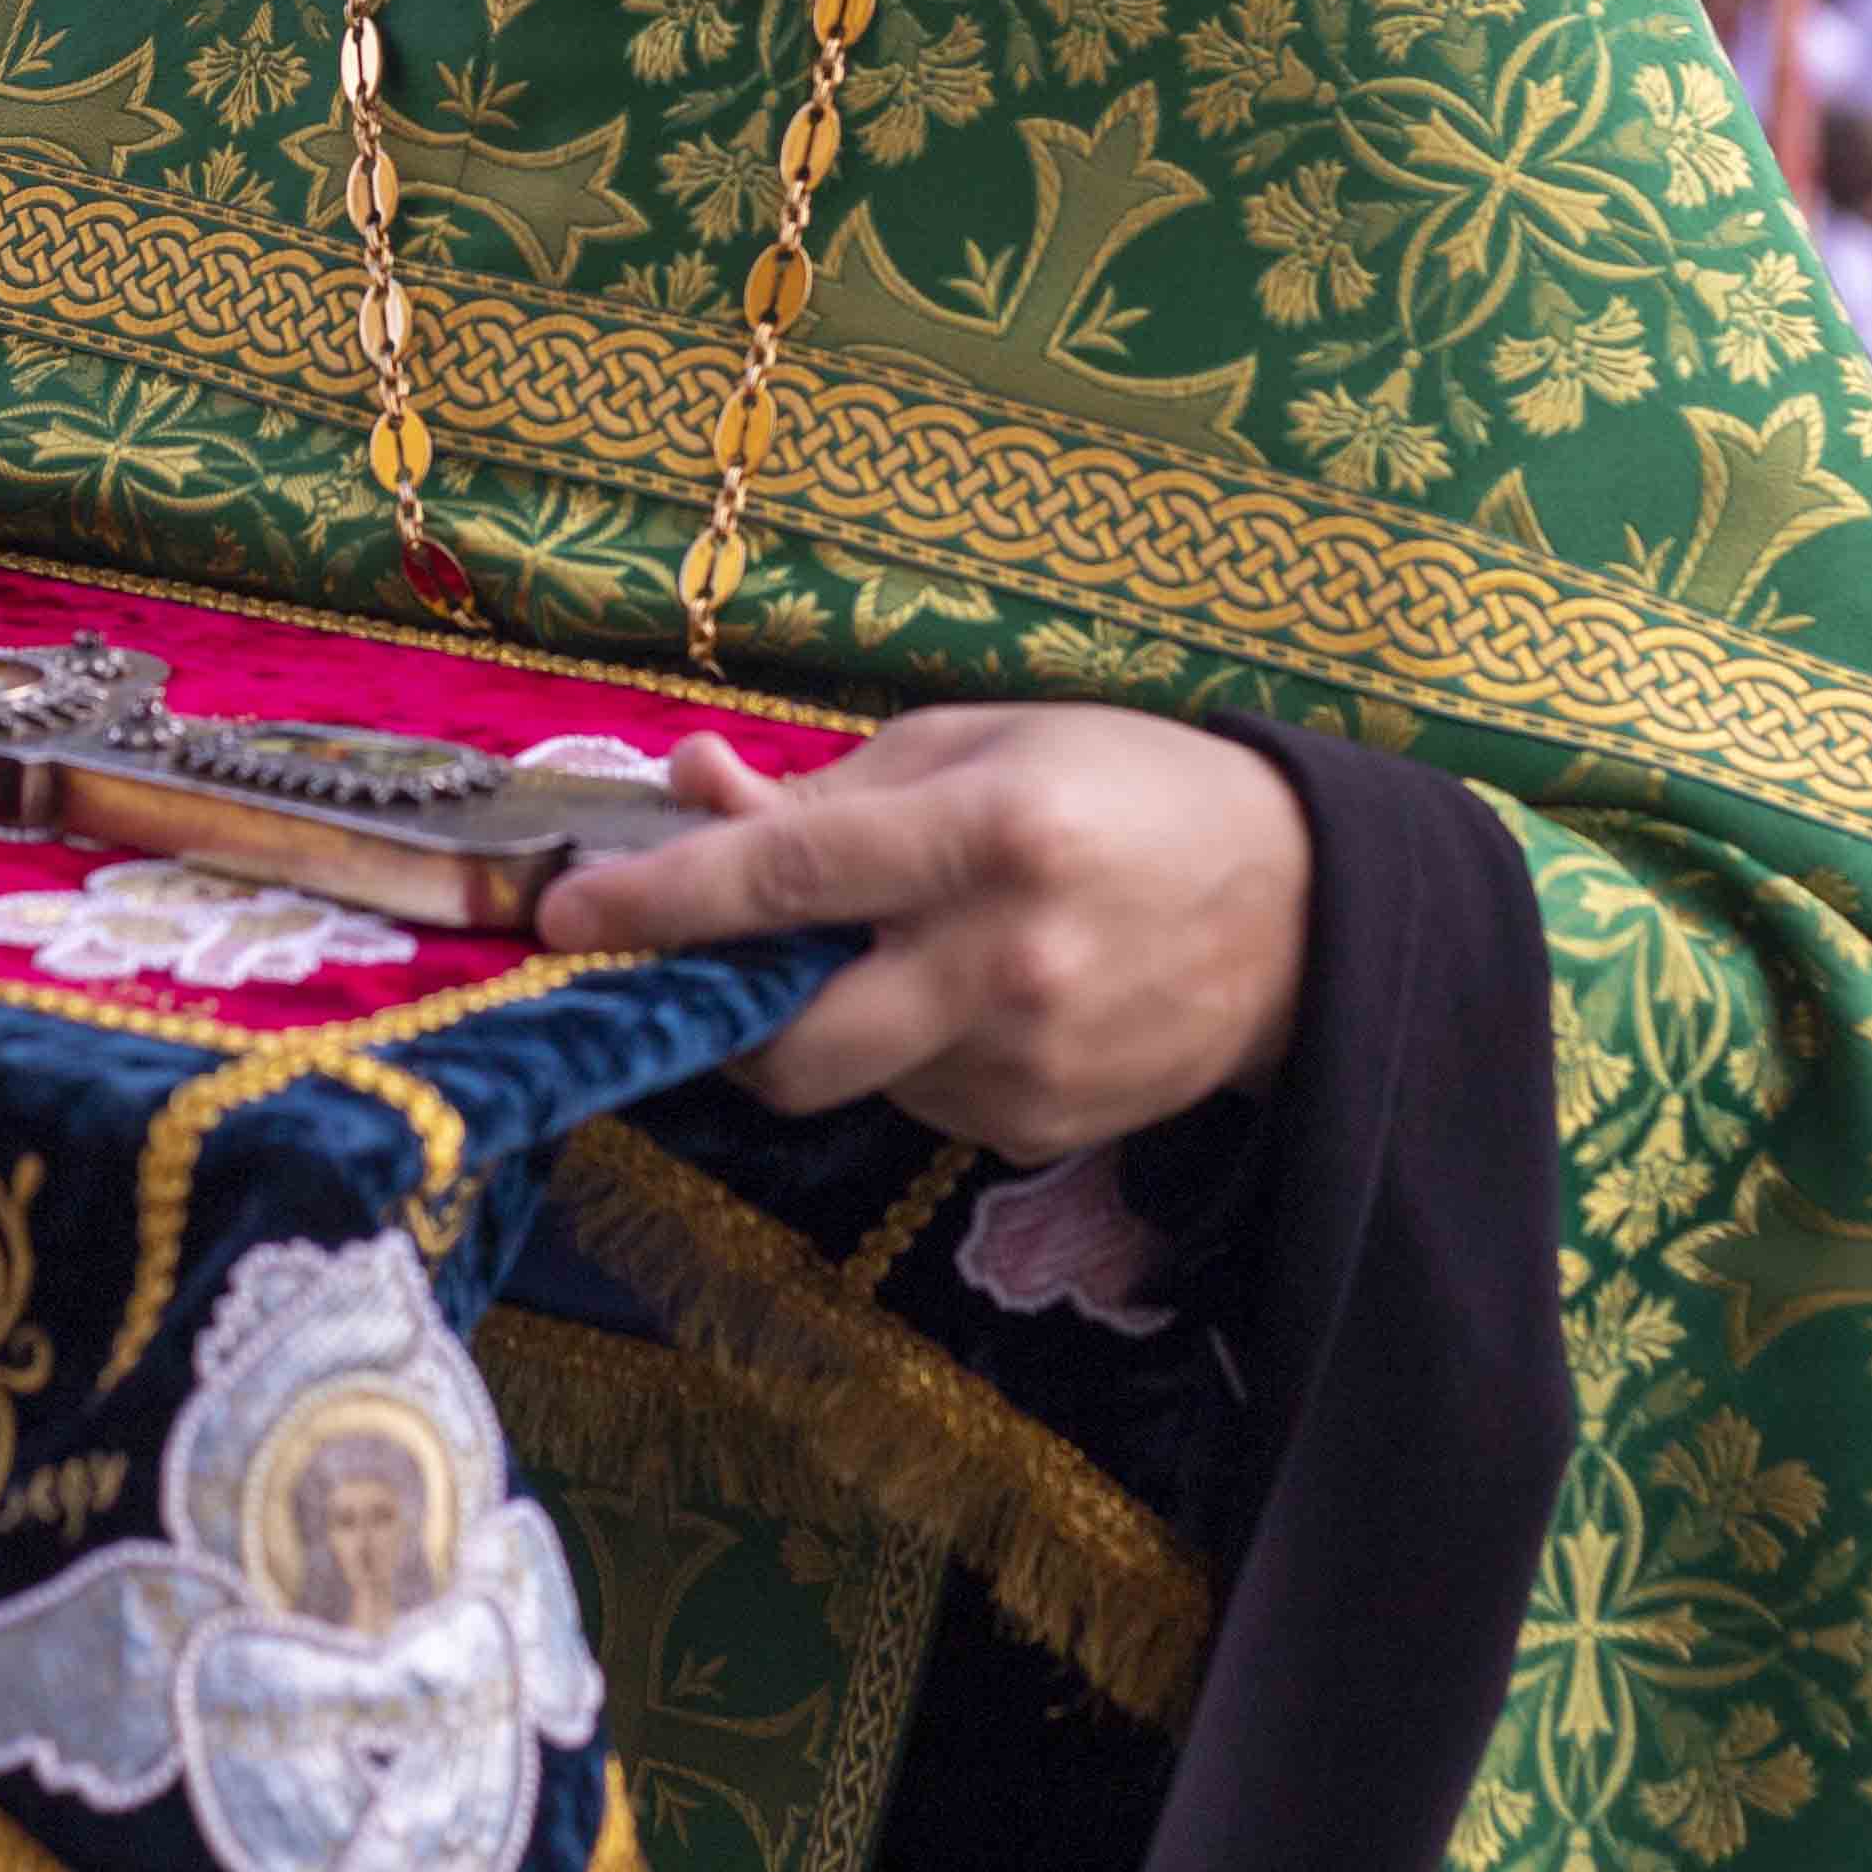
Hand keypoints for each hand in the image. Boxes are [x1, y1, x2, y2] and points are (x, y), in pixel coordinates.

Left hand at [533, 707, 1307, 1162]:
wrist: (1307, 914)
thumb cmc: (1128, 791)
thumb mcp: (981, 741)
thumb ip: (832, 784)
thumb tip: (693, 791)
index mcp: (987, 833)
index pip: (784, 878)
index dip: (658, 900)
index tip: (564, 915)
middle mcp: (1002, 961)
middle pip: (788, 1039)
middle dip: (725, 1013)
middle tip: (723, 964)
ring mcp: (1026, 1061)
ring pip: (848, 1073)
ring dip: (836, 1018)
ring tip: (920, 946)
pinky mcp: (1043, 1129)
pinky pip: (916, 1103)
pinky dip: (908, 1052)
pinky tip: (982, 998)